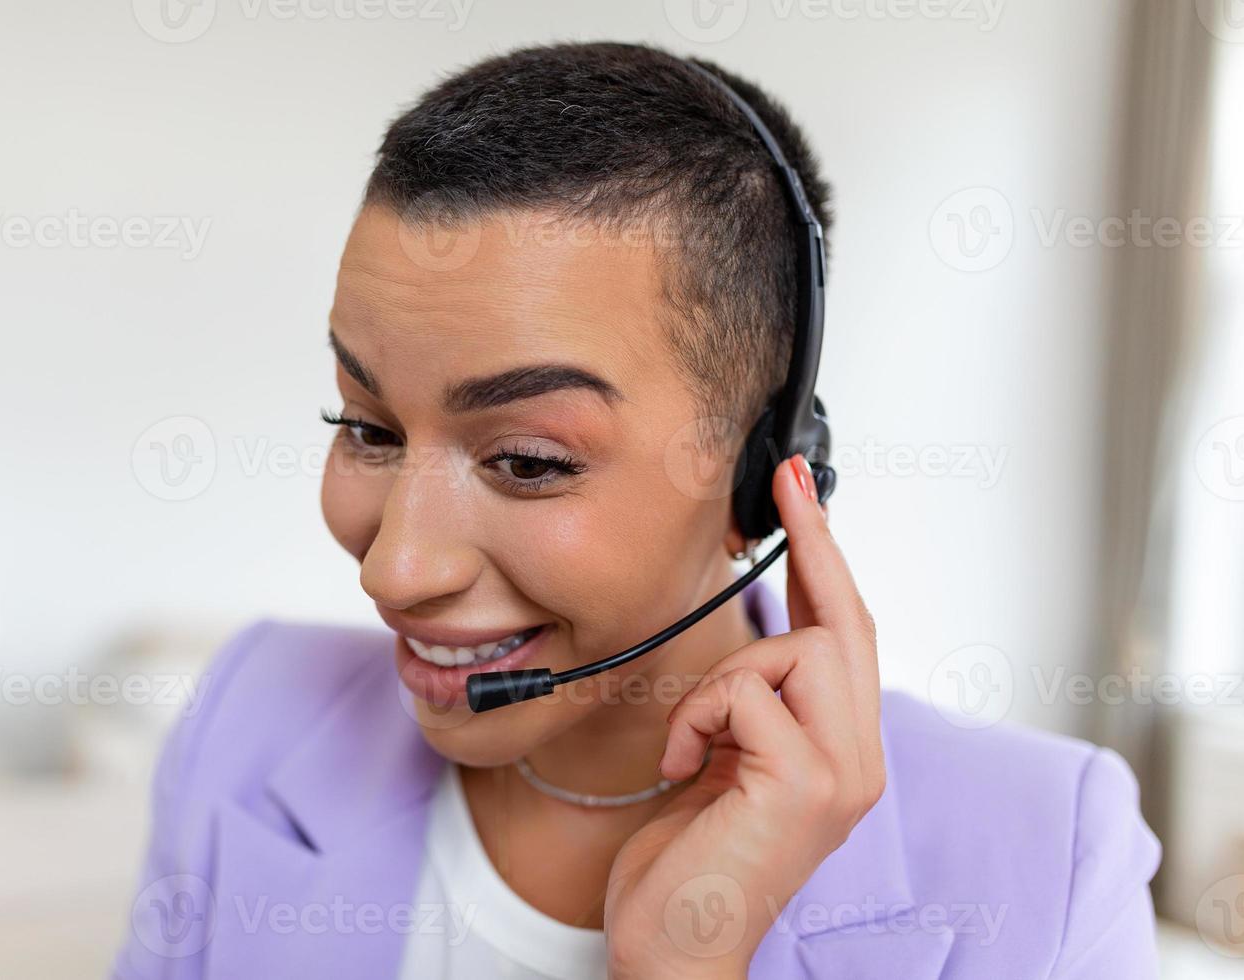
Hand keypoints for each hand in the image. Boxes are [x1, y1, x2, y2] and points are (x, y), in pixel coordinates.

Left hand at [604, 455, 884, 979]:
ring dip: (726, 678)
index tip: (802, 493)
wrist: (675, 946)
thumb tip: (756, 643)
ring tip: (692, 738)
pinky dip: (699, 716)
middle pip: (847, 625)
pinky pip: (750, 691)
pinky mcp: (806, 783)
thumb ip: (753, 708)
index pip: (848, 638)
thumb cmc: (690, 863)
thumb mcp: (724, 765)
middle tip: (784, 485)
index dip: (828, 560)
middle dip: (814, 547)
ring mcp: (841, 773)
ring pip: (798, 649)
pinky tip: (680, 764)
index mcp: (840, 753)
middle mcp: (857, 761)